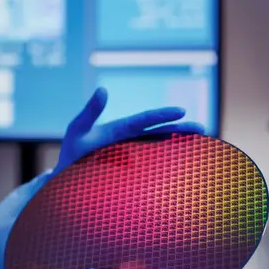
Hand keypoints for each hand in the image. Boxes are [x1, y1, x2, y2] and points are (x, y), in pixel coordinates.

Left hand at [54, 88, 204, 175]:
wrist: (65, 180)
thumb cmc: (70, 155)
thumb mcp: (77, 130)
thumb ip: (89, 112)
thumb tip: (102, 89)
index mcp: (118, 130)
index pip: (142, 121)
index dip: (160, 115)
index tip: (181, 111)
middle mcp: (129, 141)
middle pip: (159, 134)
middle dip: (180, 131)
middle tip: (202, 128)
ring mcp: (133, 157)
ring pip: (160, 150)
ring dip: (180, 147)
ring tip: (202, 144)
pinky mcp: (133, 173)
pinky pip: (154, 169)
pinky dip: (170, 168)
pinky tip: (185, 171)